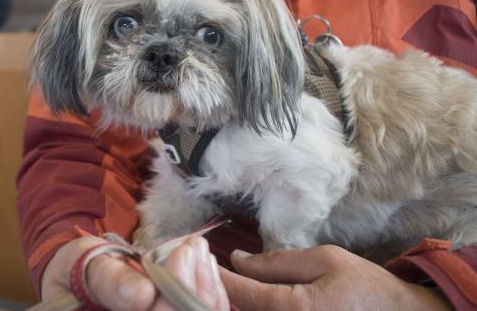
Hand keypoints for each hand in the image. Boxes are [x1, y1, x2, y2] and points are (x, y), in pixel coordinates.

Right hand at [40, 234, 229, 310]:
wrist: (76, 278)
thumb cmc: (76, 270)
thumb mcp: (83, 265)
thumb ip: (108, 280)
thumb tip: (142, 294)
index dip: (178, 293)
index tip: (181, 252)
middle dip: (197, 285)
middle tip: (194, 246)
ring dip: (206, 283)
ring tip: (198, 249)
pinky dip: (209, 289)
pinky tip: (203, 264)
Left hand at [221, 245, 450, 310]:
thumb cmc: (366, 287)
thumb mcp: (325, 260)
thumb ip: (277, 262)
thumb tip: (236, 260)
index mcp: (296, 309)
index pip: (240, 293)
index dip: (215, 275)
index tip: (197, 257)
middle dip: (216, 293)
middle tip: (201, 271)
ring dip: (233, 304)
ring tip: (219, 283)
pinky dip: (250, 310)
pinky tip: (246, 298)